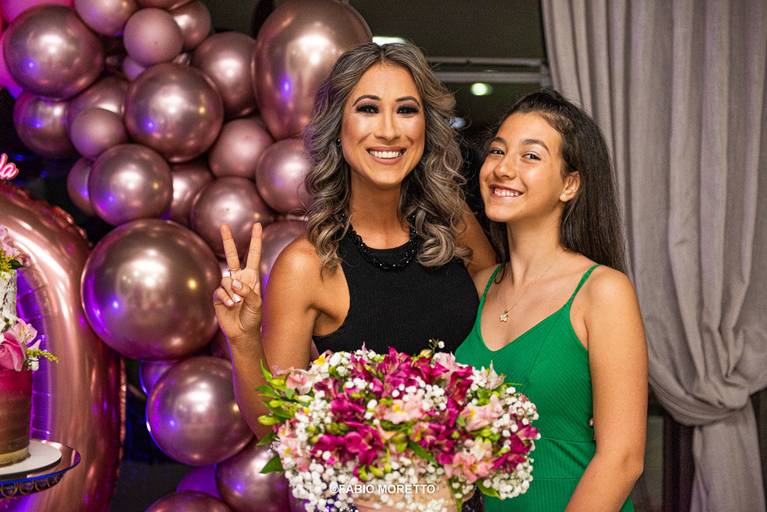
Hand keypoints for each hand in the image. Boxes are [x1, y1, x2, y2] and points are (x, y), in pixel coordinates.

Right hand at [213, 223, 262, 343]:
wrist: (241, 332)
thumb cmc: (253, 317)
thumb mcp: (257, 304)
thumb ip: (248, 291)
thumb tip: (233, 282)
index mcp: (251, 277)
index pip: (253, 255)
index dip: (255, 240)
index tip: (257, 225)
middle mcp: (239, 278)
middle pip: (232, 255)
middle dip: (228, 241)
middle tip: (224, 226)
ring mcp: (227, 286)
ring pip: (226, 279)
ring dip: (232, 293)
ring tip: (237, 304)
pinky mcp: (218, 295)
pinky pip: (219, 291)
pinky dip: (225, 298)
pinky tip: (229, 306)